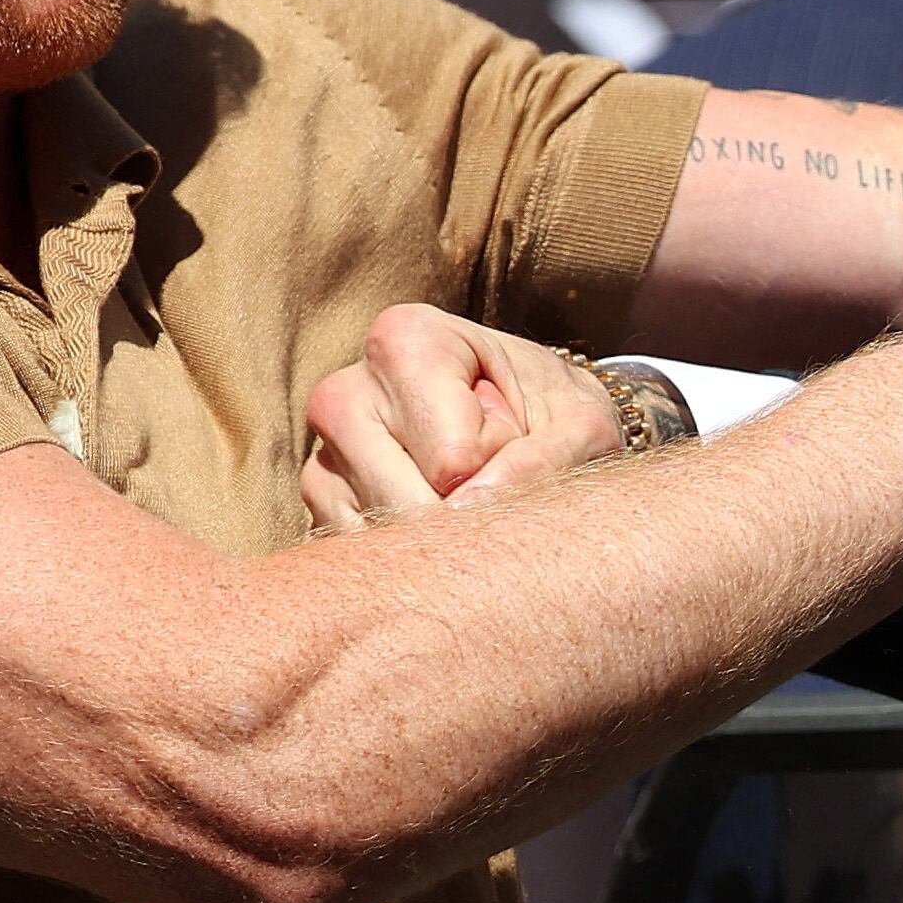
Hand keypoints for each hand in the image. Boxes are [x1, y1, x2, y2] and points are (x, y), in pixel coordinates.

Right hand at [301, 305, 622, 529]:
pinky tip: (438, 516)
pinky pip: (364, 560)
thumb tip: (469, 508)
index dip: (503, 465)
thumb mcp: (582, 427)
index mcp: (406, 342)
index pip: (455, 457)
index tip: (516, 430)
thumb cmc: (555, 415)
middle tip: (492, 468)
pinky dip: (413, 557)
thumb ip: (543, 463)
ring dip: (442, 537)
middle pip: (407, 504)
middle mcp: (346, 392)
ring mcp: (323, 454)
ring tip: (465, 488)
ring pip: (383, 539)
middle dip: (469, 510)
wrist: (533, 427)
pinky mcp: (320, 507)